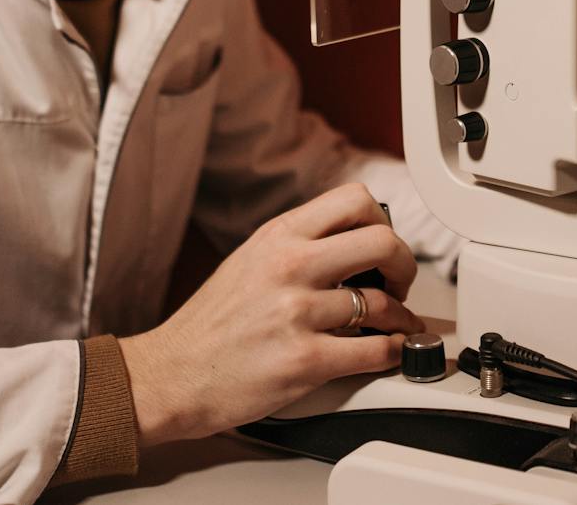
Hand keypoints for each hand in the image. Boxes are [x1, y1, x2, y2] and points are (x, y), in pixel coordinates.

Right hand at [119, 183, 423, 443]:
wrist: (171, 375)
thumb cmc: (209, 325)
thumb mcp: (250, 260)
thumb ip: (298, 245)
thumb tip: (352, 242)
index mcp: (279, 236)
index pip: (355, 200)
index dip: (383, 222)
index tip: (383, 246)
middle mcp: (290, 266)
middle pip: (383, 242)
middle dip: (404, 265)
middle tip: (400, 283)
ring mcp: (297, 313)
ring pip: (382, 303)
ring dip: (400, 318)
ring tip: (396, 325)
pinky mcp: (303, 360)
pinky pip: (373, 351)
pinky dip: (391, 353)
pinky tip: (387, 353)